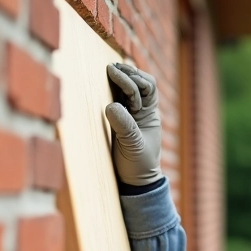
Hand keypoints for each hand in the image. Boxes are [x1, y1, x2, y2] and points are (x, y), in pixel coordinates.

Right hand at [105, 62, 162, 186]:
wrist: (133, 182)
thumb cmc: (138, 166)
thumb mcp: (133, 146)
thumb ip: (124, 126)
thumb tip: (111, 106)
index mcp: (150, 114)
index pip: (147, 87)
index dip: (134, 80)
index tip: (118, 76)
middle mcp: (141, 111)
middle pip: (138, 83)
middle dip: (126, 74)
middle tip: (110, 68)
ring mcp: (128, 114)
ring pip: (126, 89)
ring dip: (118, 78)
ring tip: (107, 69)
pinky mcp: (116, 120)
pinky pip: (115, 99)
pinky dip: (110, 89)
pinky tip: (101, 83)